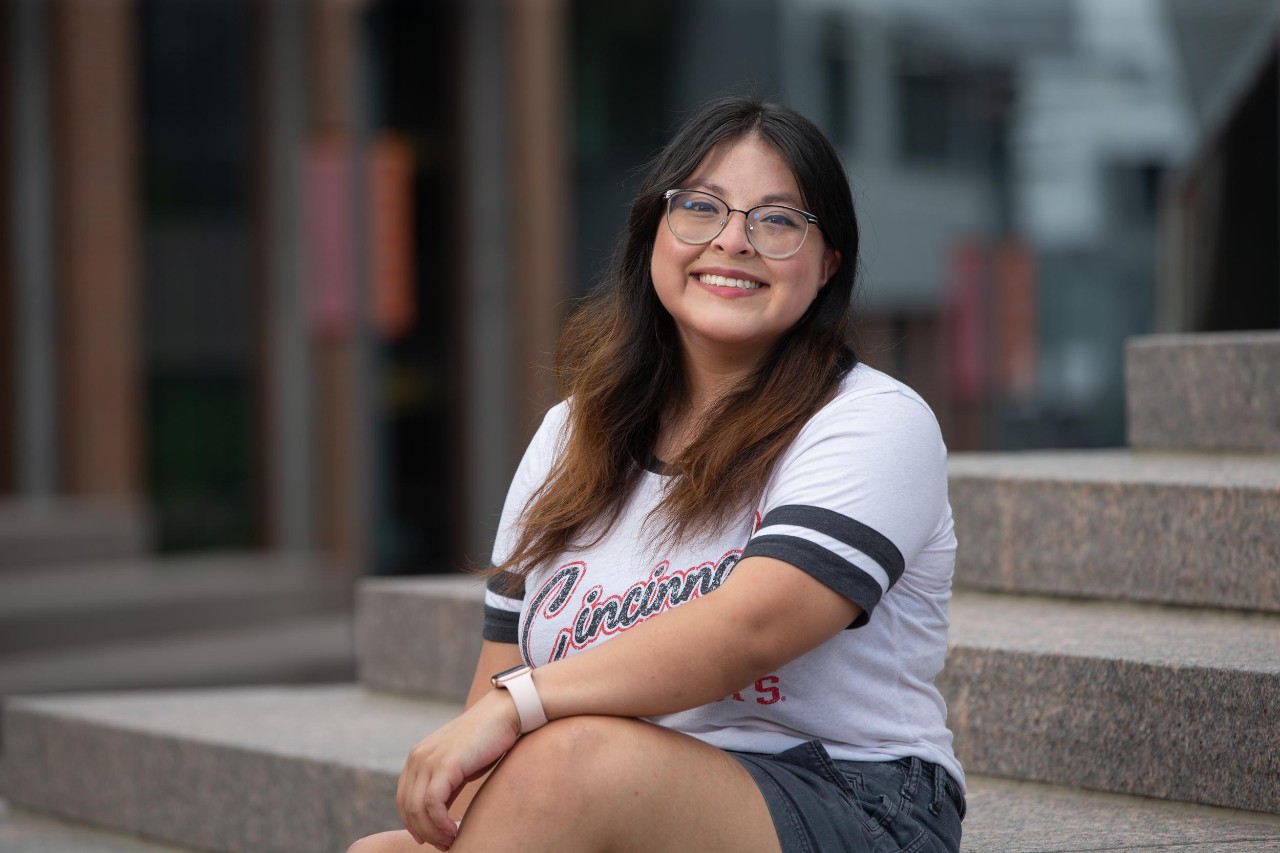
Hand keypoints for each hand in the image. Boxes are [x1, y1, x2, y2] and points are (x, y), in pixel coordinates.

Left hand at [396, 688, 522, 849]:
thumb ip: (445, 785)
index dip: (413, 823)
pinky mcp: (445, 764)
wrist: (505, 714)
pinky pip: (433, 804)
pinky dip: (440, 823)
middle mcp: (418, 757)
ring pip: (418, 808)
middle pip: (407, 806)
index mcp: (418, 756)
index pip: (403, 798)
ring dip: (433, 832)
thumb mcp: (459, 766)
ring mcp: (429, 759)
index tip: (429, 839)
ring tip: (451, 841)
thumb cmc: (487, 741)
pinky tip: (454, 830)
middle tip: (444, 845)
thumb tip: (438, 815)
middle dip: (424, 832)